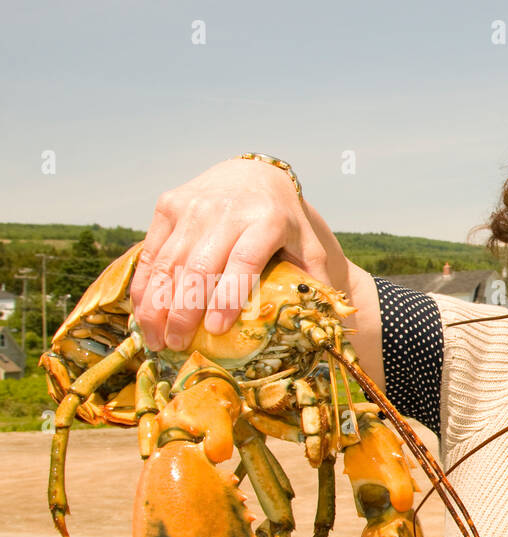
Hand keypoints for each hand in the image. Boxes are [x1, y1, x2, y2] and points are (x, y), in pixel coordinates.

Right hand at [129, 158, 349, 350]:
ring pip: (169, 261)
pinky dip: (144, 285)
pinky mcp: (169, 204)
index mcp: (267, 220)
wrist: (256, 175)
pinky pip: (151, 251)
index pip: (244, 261)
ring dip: (156, 305)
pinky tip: (143, 314)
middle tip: (178, 346)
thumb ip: (314, 281)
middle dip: (184, 311)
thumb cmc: (285, 223)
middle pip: (199, 267)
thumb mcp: (309, 246)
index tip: (216, 330)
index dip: (229, 297)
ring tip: (158, 340)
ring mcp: (193, 205)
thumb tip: (320, 328)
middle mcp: (227, 210)